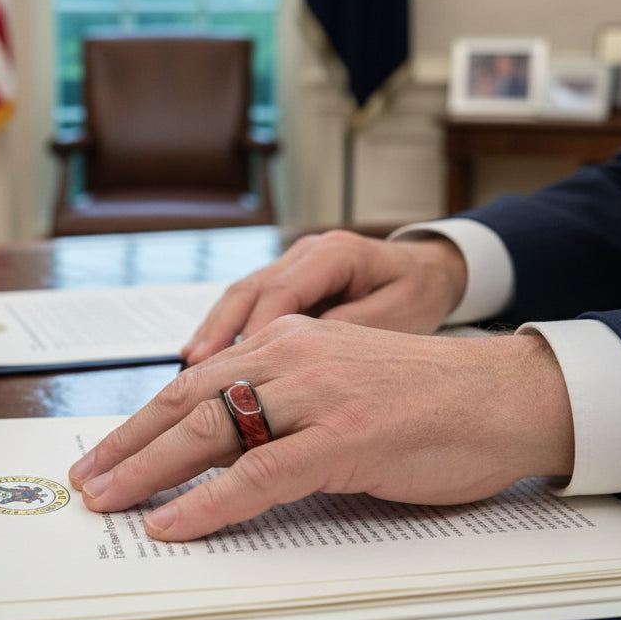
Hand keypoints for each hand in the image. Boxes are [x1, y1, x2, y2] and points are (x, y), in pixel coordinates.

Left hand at [69, 316, 574, 540]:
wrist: (500, 394)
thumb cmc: (420, 396)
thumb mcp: (333, 384)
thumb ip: (280, 406)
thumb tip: (220, 455)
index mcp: (283, 341)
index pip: (193, 384)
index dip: (141, 423)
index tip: (106, 453)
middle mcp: (289, 356)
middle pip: (186, 403)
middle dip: (127, 447)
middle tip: (87, 483)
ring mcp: (315, 394)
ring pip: (210, 433)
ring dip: (149, 473)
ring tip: (109, 504)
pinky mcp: (344, 436)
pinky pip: (259, 473)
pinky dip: (209, 503)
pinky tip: (174, 523)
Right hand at [181, 230, 467, 364]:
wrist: (430, 272)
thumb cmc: (417, 294)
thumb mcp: (397, 318)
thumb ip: (348, 334)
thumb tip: (297, 360)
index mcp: (336, 253)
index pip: (283, 291)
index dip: (254, 330)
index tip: (234, 368)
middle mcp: (307, 251)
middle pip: (250, 288)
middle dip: (219, 327)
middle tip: (195, 364)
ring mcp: (293, 262)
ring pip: (242, 294)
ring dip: (215, 328)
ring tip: (190, 363)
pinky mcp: (287, 280)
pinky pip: (249, 303)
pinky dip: (227, 329)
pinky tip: (207, 356)